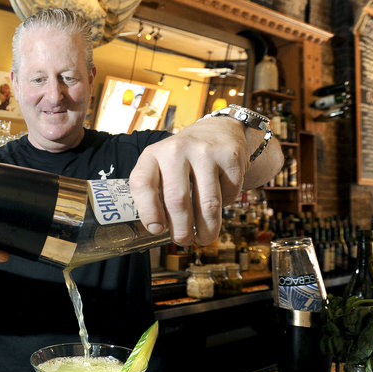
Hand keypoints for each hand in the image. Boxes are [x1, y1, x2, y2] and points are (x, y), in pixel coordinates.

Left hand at [128, 114, 281, 245]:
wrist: (217, 130)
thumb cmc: (184, 158)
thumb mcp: (161, 166)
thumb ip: (156, 191)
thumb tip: (159, 231)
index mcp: (153, 154)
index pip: (142, 184)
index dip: (148, 212)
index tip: (156, 229)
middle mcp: (176, 150)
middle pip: (177, 201)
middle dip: (181, 230)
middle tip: (184, 241)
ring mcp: (205, 152)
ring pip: (207, 203)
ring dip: (206, 229)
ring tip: (204, 238)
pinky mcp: (230, 157)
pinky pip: (229, 194)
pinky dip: (226, 205)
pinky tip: (220, 204)